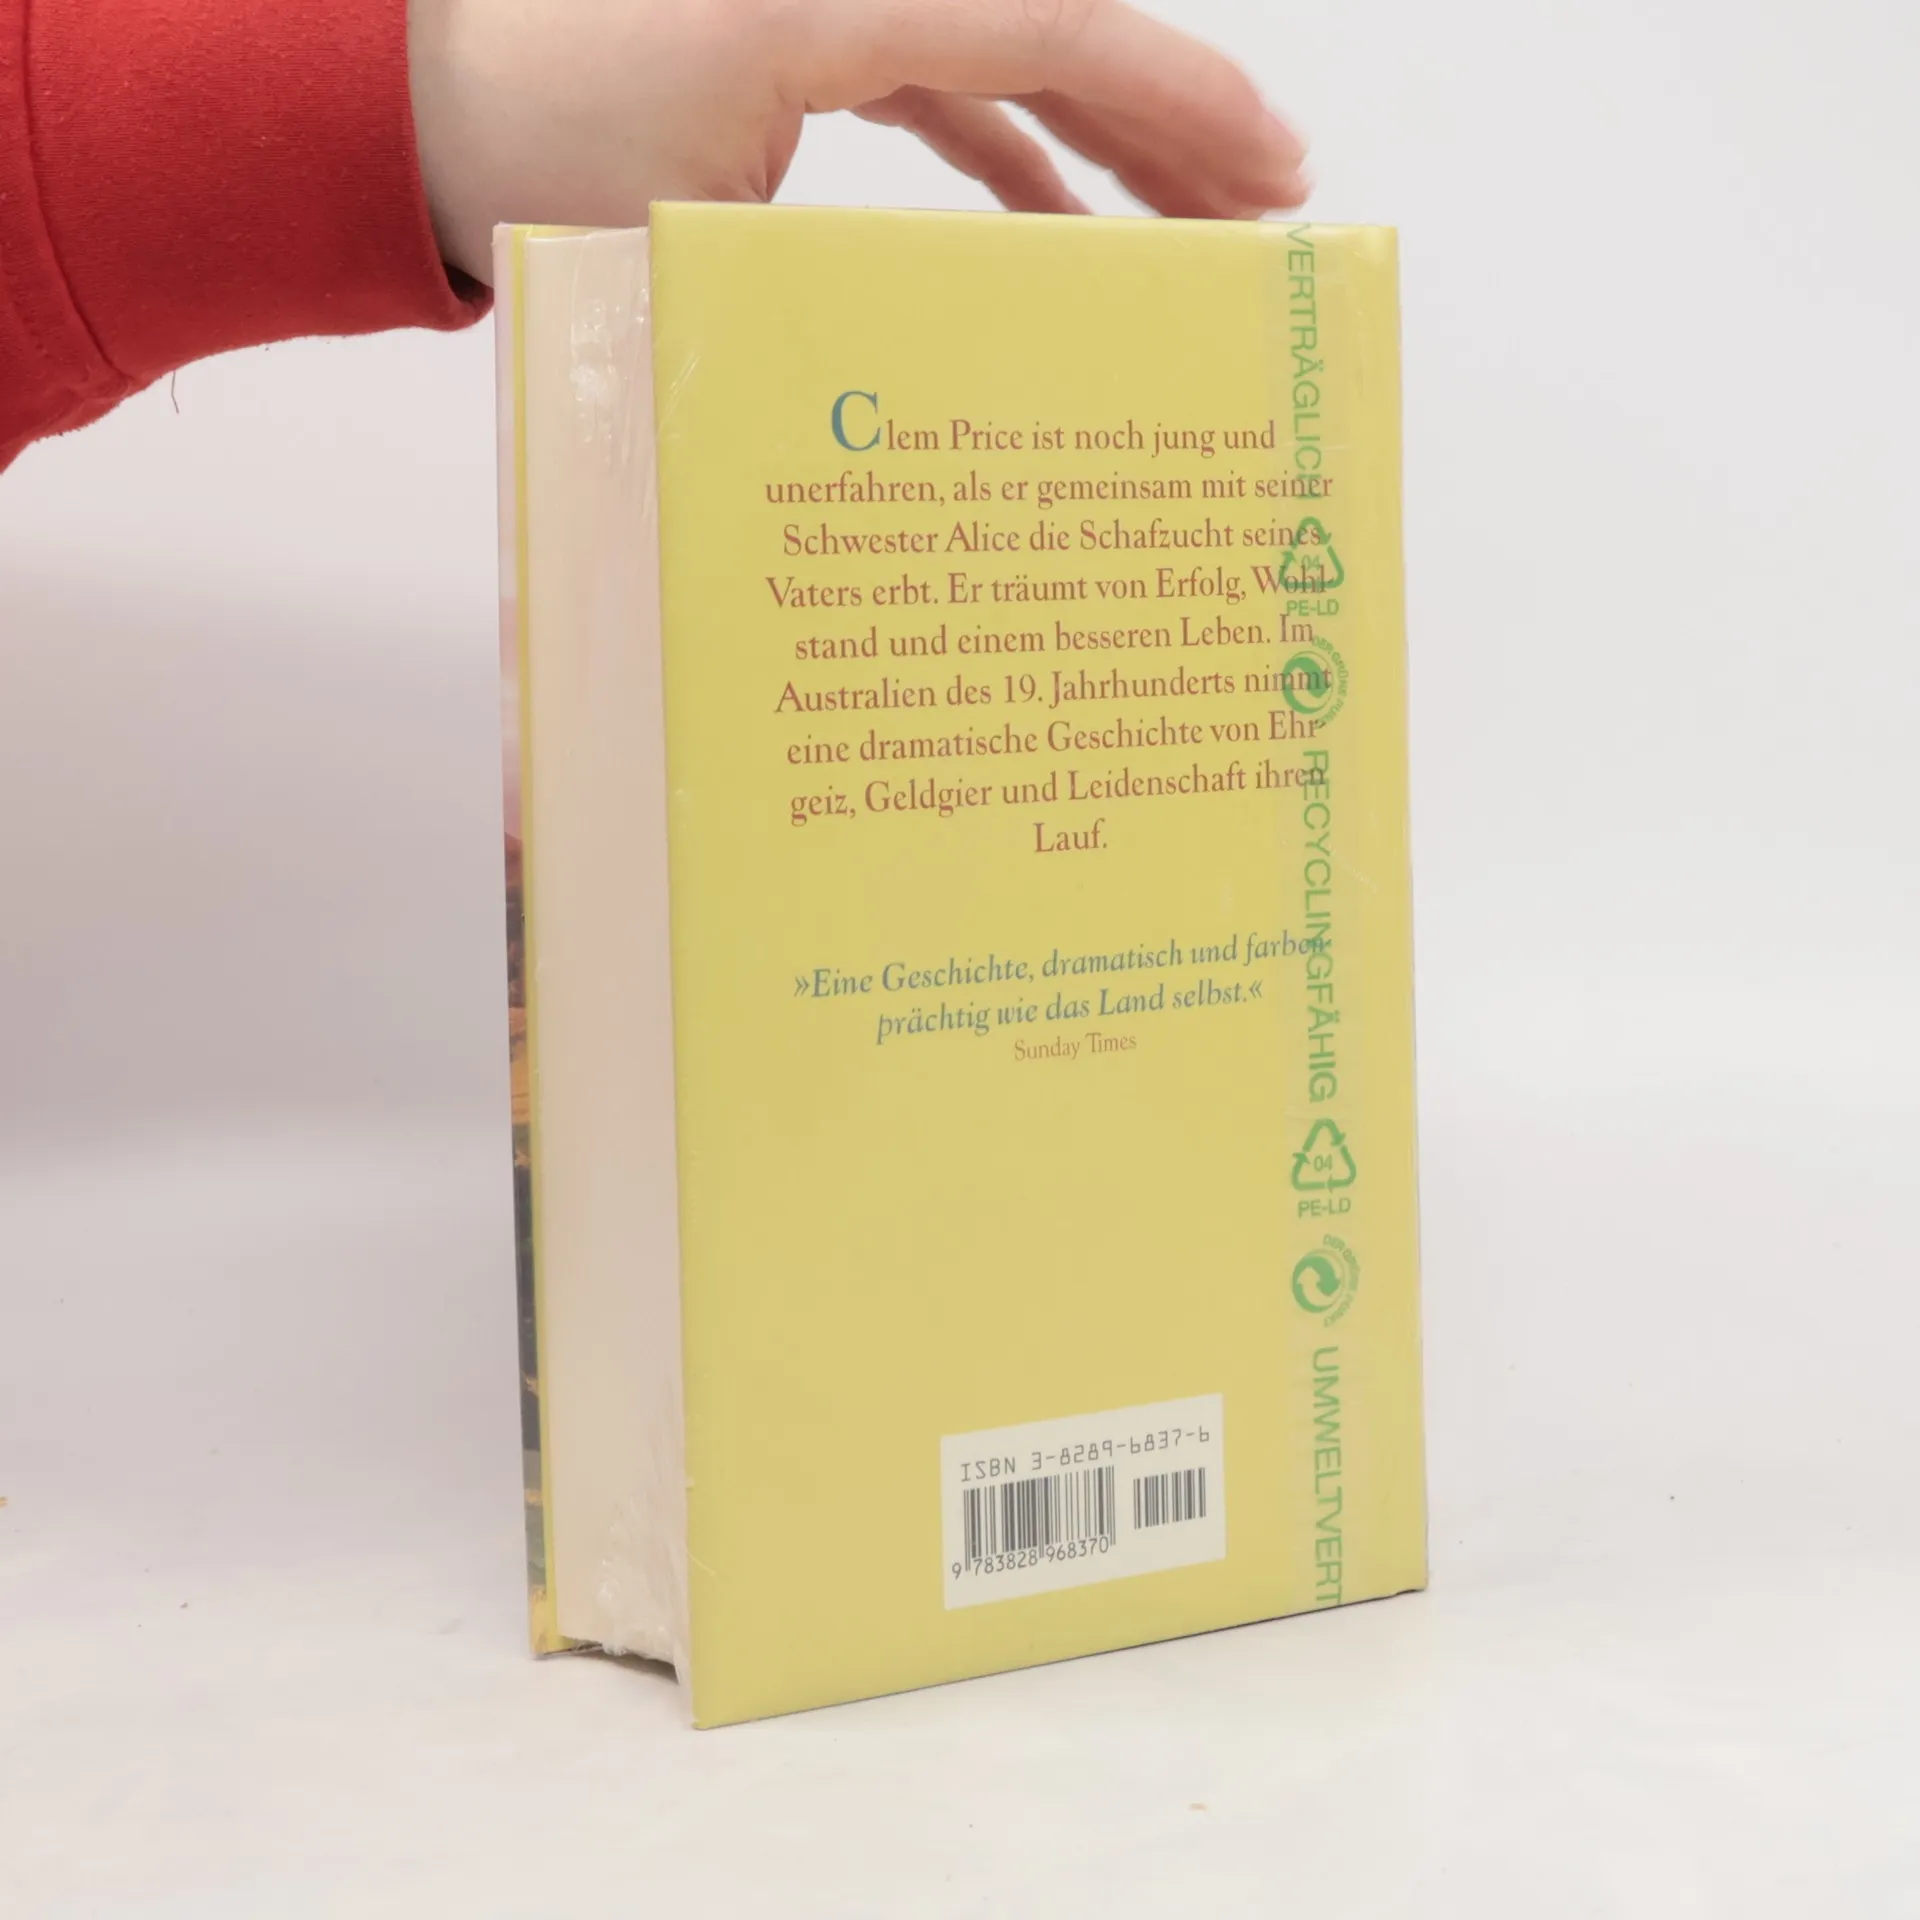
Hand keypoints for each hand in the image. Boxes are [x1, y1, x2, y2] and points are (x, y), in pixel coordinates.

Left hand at [408, 0, 1309, 283]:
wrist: (400, 113)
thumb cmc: (518, 153)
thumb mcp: (693, 239)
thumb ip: (838, 278)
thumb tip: (966, 365)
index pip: (1052, 33)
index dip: (1179, 104)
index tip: (1272, 170)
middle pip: (1053, 37)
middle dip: (1170, 122)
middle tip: (1272, 203)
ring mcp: (824, 15)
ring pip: (1002, 68)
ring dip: (1099, 146)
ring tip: (1191, 233)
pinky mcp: (794, 57)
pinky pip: (934, 96)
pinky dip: (1004, 161)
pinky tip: (1059, 233)